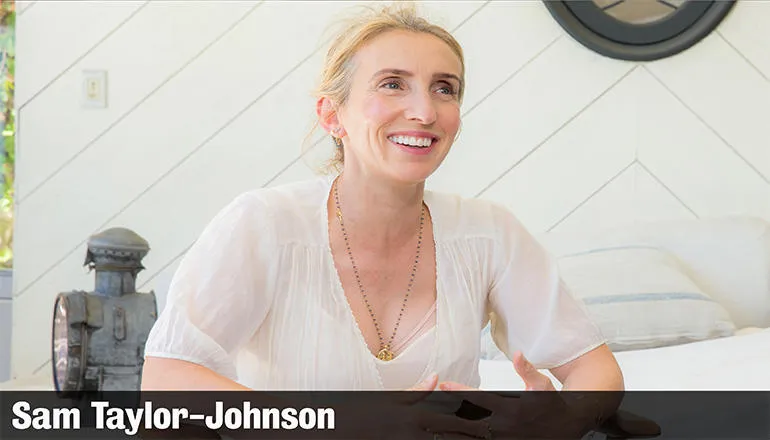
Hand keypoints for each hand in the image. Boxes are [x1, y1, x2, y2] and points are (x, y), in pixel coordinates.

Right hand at [336, 373, 493, 439]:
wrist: (347, 428)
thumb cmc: (369, 414)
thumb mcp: (393, 400)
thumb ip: (418, 391)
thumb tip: (436, 377)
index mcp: (418, 415)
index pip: (453, 419)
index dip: (474, 424)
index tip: (491, 427)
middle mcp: (418, 431)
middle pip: (454, 437)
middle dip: (474, 439)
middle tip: (494, 438)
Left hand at [437, 352, 591, 438]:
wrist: (571, 428)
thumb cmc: (555, 404)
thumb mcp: (543, 386)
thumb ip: (527, 370)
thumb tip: (517, 354)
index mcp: (512, 407)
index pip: (479, 397)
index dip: (459, 391)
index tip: (442, 384)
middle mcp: (506, 425)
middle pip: (469, 420)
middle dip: (447, 414)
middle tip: (425, 409)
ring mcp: (505, 439)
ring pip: (472, 435)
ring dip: (452, 430)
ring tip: (431, 426)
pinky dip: (465, 438)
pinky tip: (450, 436)